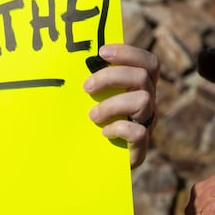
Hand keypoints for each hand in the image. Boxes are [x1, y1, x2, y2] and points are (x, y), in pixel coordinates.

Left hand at [83, 42, 159, 167]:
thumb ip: (90, 80)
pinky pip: (138, 132)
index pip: (148, 62)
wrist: (92, 162)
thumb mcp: (90, 98)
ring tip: (93, 116)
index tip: (101, 51)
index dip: (129, 53)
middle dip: (111, 77)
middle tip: (86, 87)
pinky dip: (119, 129)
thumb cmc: (87, 122)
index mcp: (138, 87)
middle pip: (143, 76)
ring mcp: (146, 124)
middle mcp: (148, 102)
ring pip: (143, 101)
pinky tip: (104, 132)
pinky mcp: (141, 147)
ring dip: (112, 105)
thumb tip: (67, 59)